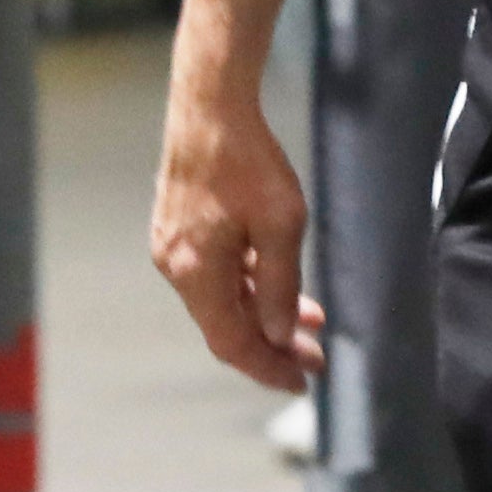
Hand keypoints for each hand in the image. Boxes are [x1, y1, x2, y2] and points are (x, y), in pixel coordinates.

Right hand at [150, 84, 320, 391]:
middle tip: (314, 360)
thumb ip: (280, 284)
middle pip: (226, 326)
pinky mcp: (182, 231)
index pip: (231, 342)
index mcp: (196, 274)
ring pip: (224, 299)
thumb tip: (279, 333)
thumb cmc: (249, 162)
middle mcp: (178, 269)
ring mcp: (176, 250)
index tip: (301, 382)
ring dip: (265, 315)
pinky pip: (220, 274)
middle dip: (272, 346)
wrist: (210, 110)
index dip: (266, 367)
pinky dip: (252, 286)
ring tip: (311, 326)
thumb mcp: (281, 224)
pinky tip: (282, 287)